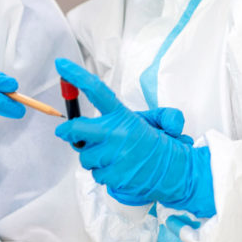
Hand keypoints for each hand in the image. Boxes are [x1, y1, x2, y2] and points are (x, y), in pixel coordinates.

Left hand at [53, 58, 215, 217]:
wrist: (180, 174)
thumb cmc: (161, 145)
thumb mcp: (158, 121)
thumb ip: (156, 113)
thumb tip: (158, 119)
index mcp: (124, 117)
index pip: (97, 91)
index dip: (77, 76)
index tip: (61, 64)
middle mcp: (117, 135)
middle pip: (76, 129)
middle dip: (67, 131)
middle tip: (67, 132)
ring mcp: (114, 157)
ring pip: (85, 156)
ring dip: (93, 157)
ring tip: (115, 156)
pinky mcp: (114, 177)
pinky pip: (96, 174)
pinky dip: (104, 173)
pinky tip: (121, 170)